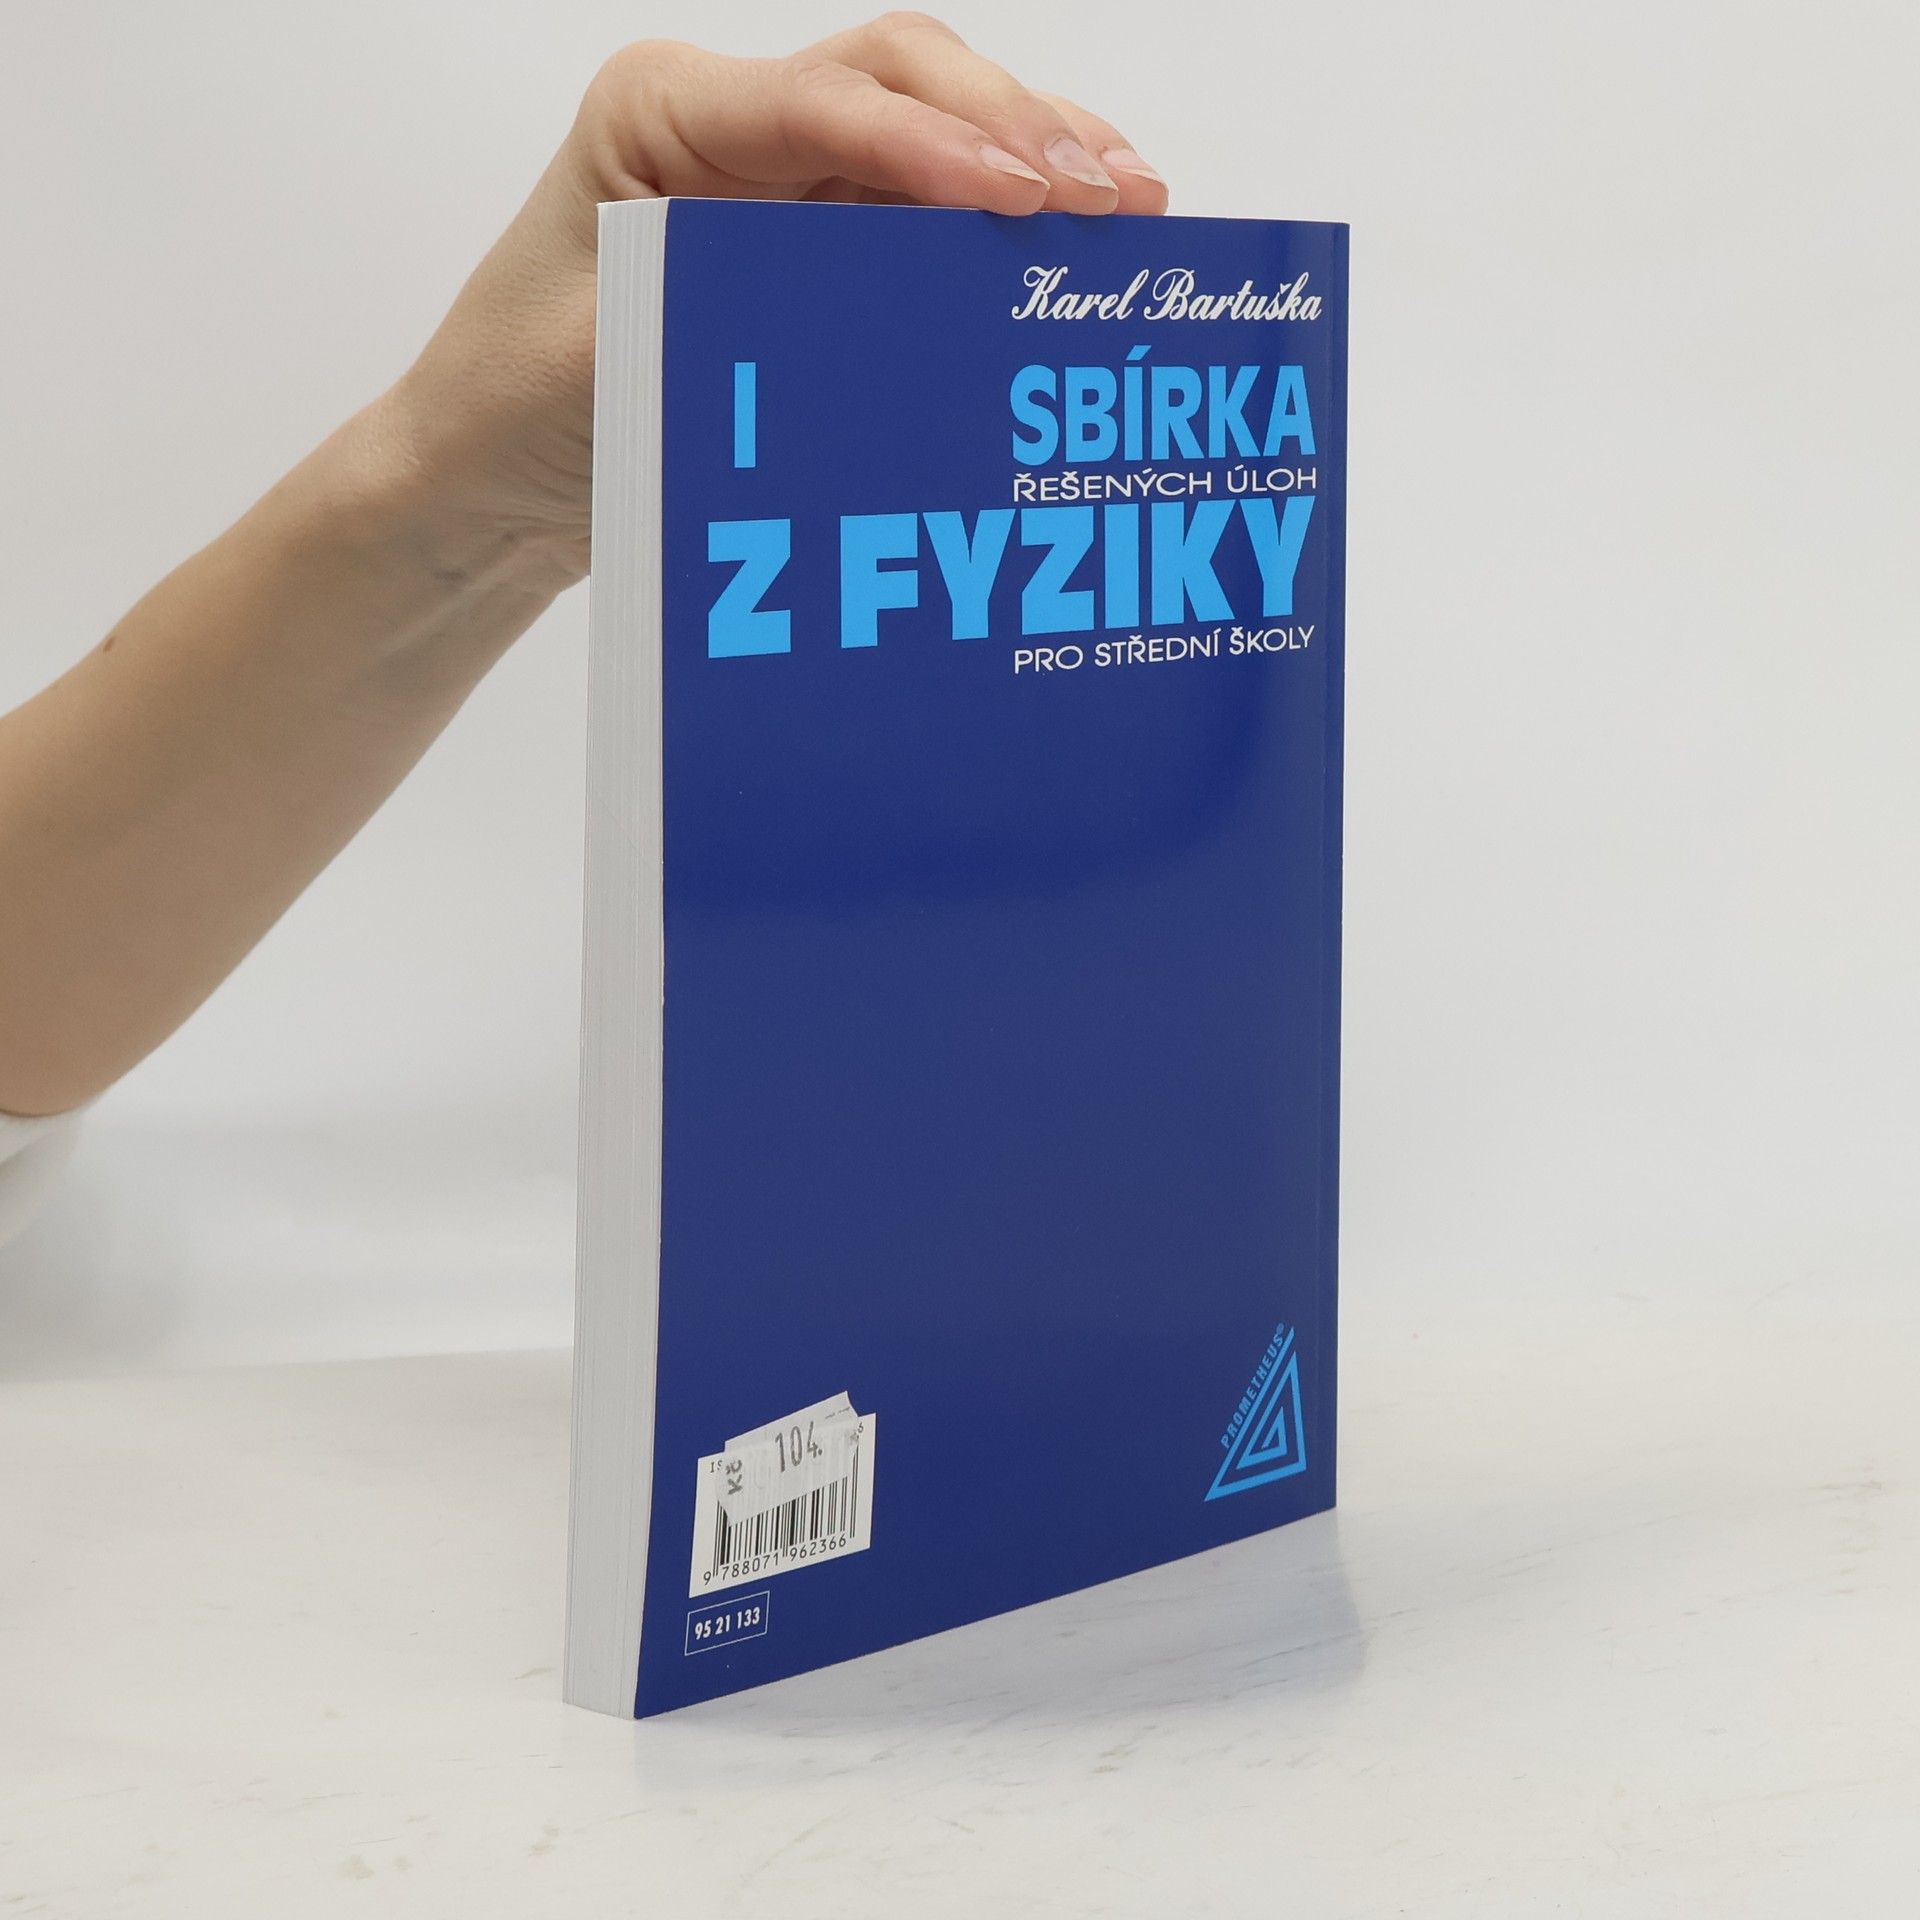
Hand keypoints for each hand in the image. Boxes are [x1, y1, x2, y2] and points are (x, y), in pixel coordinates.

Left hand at [387, 13, 1167, 586]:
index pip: (823, 105)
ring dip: (1034, 154)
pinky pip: (922, 210)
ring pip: (930, 130)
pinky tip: (1076, 231)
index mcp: (661, 115)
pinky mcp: (811, 246)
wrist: (487, 476)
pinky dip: (1003, 216)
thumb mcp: (598, 361)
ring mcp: (778, 181)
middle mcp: (729, 127)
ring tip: (1132, 200)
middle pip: (898, 81)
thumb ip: (717, 317)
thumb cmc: (513, 406)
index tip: (1023, 196)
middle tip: (1112, 194)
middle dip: (1013, 128)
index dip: (934, 144)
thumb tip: (855, 315)